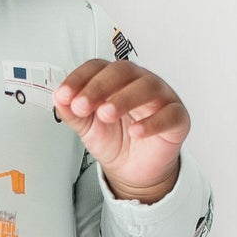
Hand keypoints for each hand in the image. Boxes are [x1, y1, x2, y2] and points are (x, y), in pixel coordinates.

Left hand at [54, 60, 189, 201]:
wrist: (132, 169)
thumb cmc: (114, 139)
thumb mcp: (87, 127)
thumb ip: (73, 112)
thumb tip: (59, 98)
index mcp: (115, 79)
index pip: (97, 67)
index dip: (79, 78)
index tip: (64, 96)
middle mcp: (139, 82)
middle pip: (122, 71)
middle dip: (99, 87)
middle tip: (82, 105)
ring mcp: (161, 97)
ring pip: (147, 87)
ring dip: (124, 99)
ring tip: (105, 114)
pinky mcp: (177, 117)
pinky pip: (169, 114)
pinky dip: (152, 122)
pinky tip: (136, 131)